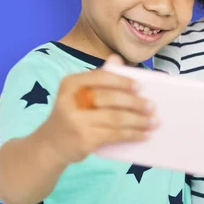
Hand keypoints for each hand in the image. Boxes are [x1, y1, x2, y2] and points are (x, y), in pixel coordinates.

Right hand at [39, 55, 155, 163]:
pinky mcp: (83, 140)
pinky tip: (144, 135)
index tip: (140, 86)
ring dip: (138, 121)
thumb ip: (99, 78)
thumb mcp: (79, 93)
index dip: (122, 81)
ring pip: (116, 118)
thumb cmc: (72, 113)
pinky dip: (133, 134)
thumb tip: (117, 59)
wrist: (50, 145)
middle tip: (152, 106)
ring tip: (153, 122)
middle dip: (135, 103)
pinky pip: (115, 135)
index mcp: (70, 83)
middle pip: (110, 99)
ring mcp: (76, 122)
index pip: (100, 77)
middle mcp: (70, 101)